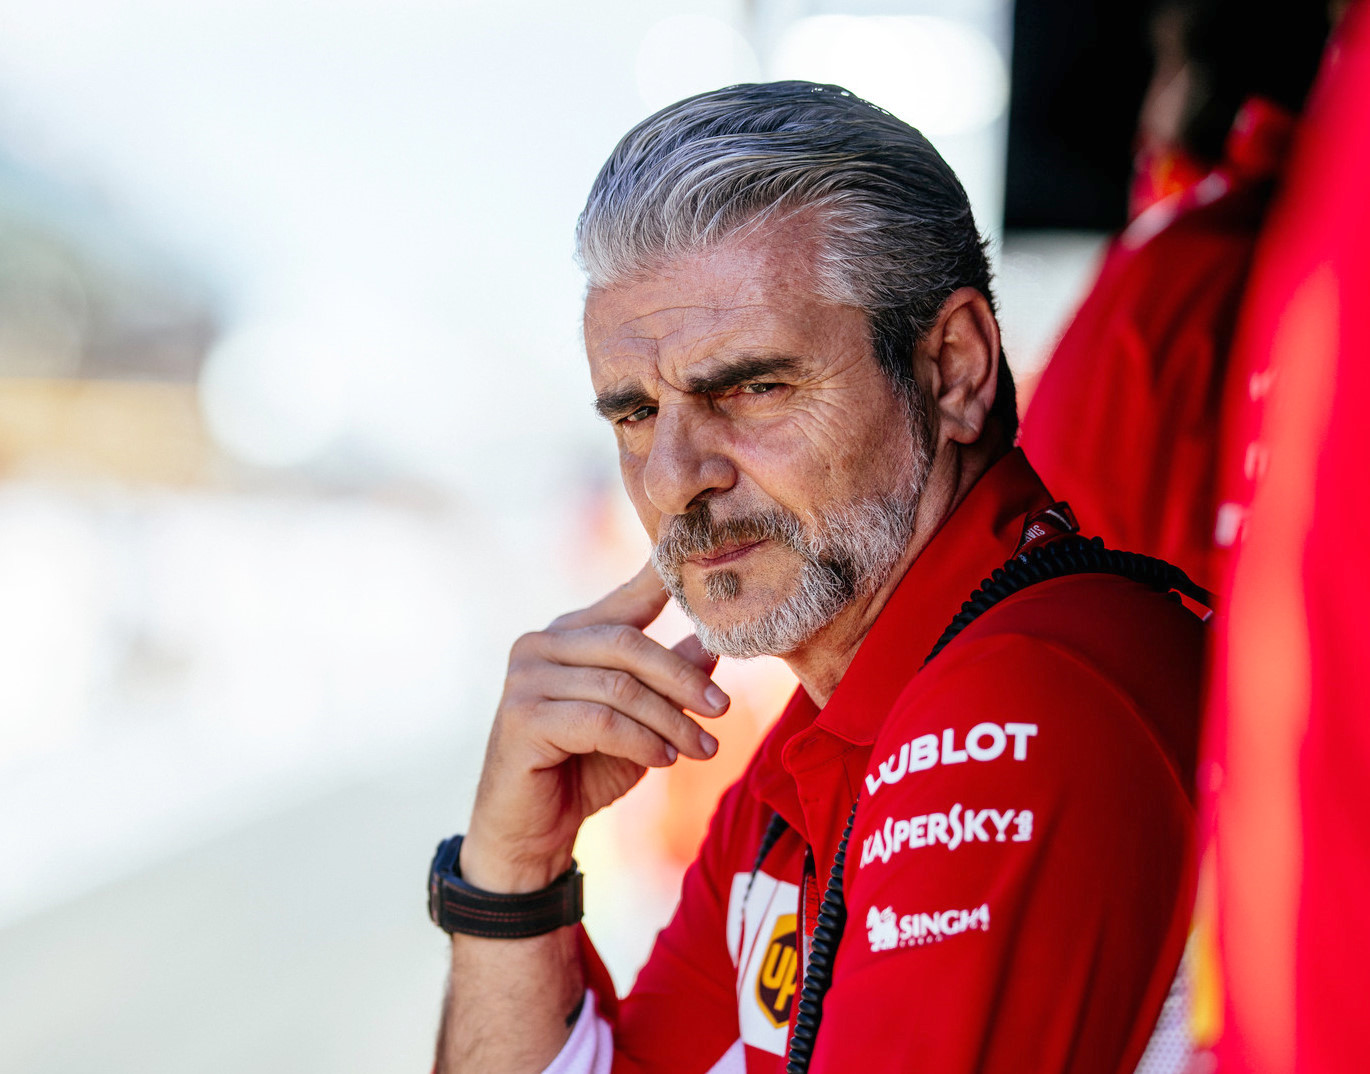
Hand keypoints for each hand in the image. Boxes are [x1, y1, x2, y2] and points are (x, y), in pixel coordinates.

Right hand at [460, 563, 729, 892]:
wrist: (531, 834)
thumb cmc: (585, 770)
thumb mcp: (641, 722)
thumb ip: (668, 682)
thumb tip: (712, 644)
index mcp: (568, 635)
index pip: (624, 601)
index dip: (661, 582)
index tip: (699, 563)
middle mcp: (540, 645)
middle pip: (628, 645)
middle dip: (682, 677)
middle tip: (721, 708)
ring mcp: (526, 679)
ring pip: (619, 687)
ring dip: (670, 720)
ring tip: (703, 748)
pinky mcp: (522, 718)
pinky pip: (600, 722)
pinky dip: (641, 741)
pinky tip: (665, 760)